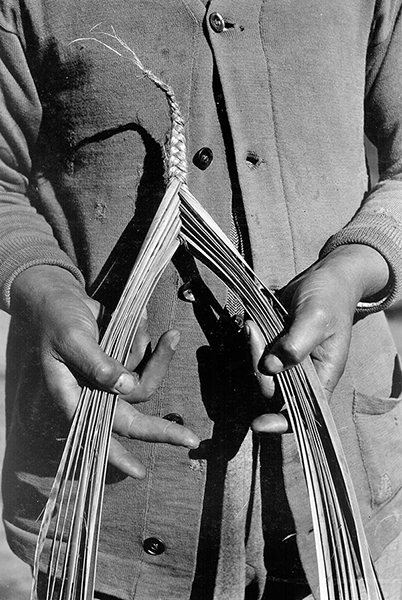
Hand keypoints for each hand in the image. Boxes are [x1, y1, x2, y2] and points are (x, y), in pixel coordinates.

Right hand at [10, 265, 198, 477]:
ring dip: (158, 358)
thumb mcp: (72, 338)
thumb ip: (97, 363)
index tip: (139, 472)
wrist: (61, 296)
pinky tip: (141, 319)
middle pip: (134, 417)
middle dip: (162, 429)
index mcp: (74, 395)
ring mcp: (111, 377)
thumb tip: (125, 386)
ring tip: (165, 333)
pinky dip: (147, 342)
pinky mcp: (123, 360)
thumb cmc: (57, 319)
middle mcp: (95, 392)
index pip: (97, 431)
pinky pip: (145, 358)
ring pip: (144, 381)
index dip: (116, 455)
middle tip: (191, 439)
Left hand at [246, 244, 389, 433]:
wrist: (326, 277)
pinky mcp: (275, 347)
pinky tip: (251, 323)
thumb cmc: (329, 298)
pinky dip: (251, 341)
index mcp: (322, 376)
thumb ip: (295, 346)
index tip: (257, 425)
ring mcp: (287, 361)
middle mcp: (304, 374)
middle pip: (272, 388)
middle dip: (257, 364)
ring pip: (261, 370)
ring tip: (252, 324)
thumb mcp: (316, 319)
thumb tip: (271, 368)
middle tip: (253, 331)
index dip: (281, 422)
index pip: (303, 411)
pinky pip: (257, 354)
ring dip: (251, 350)